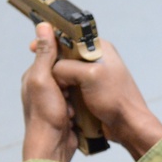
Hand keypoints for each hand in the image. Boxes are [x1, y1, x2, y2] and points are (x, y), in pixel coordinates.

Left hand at [20, 23, 78, 161]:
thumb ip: (44, 54)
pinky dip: (80, 102)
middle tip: (76, 81)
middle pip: (64, 68)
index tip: (76, 49)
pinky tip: (79, 109)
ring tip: (75, 99)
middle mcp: (42, 86)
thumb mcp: (43, 79)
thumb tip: (43, 26)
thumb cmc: (45, 115)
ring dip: (77, 90)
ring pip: (73, 83)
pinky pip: (78, 99)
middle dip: (73, 73)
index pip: (50, 53)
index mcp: (34, 75)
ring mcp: (55, 100)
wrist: (52, 146)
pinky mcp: (66, 111)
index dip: (63, 50)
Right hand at [52, 40, 161, 160]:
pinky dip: (65, 93)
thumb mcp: (90, 76)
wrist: (128, 125)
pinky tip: (66, 102)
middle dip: (54, 66)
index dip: (51, 41)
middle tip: (46, 76)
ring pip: (65, 73)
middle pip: (65, 55)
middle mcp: (95, 59)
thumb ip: (67, 67)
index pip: (69, 37)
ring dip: (59, 83)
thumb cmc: (116, 99)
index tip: (33, 47)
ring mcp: (92, 76)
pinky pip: (70, 87)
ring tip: (60, 93)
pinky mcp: (90, 90)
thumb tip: (54, 70)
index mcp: (98, 48)